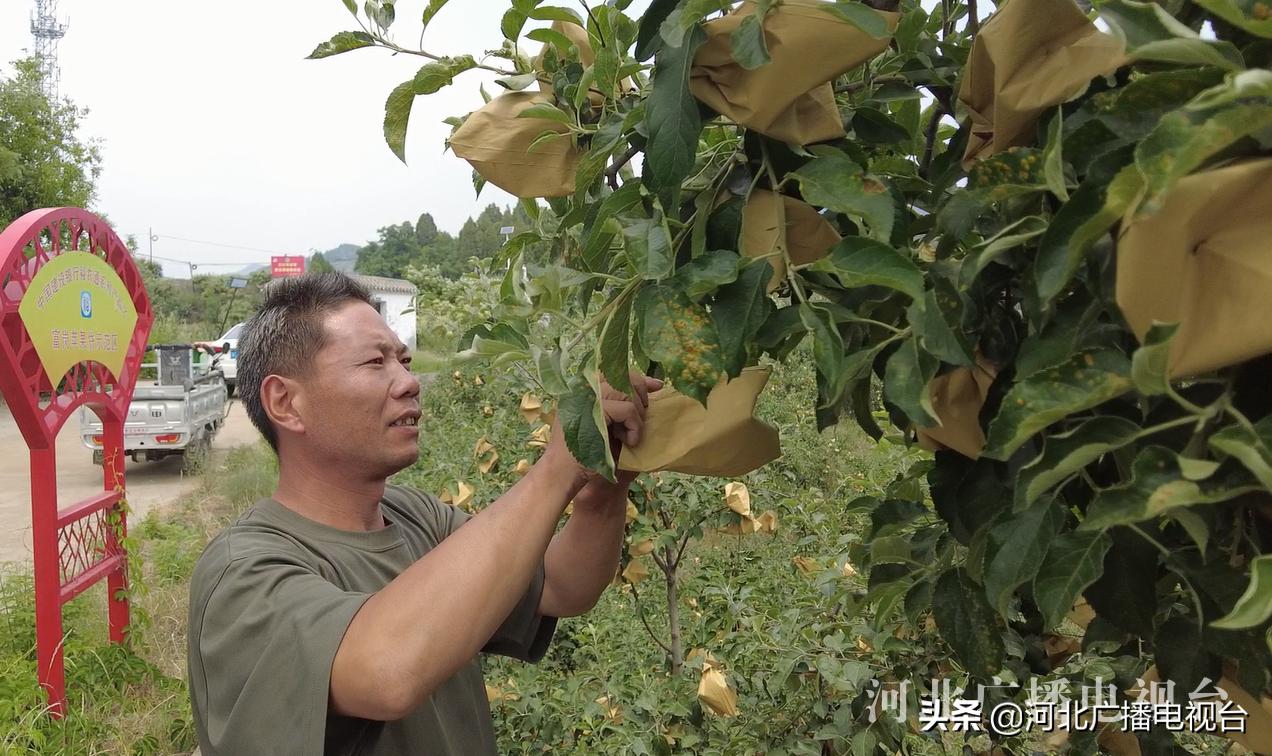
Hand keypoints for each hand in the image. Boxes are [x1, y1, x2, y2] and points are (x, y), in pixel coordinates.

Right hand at [545, 371, 662, 486]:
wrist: (565, 473)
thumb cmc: (587, 452)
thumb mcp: (608, 423)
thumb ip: (623, 403)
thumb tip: (656, 384)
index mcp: (583, 389)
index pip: (614, 371)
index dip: (638, 378)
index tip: (657, 386)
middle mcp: (582, 388)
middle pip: (623, 376)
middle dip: (640, 395)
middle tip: (639, 420)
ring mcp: (586, 398)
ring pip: (626, 392)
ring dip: (636, 415)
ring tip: (631, 435)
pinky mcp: (593, 411)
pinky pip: (627, 409)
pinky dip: (634, 426)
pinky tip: (629, 441)